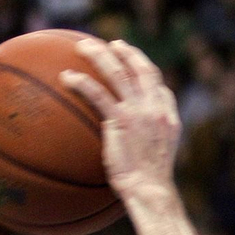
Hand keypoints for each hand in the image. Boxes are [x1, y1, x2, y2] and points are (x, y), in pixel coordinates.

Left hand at [60, 39, 182, 202]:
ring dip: (98, 55)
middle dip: (125, 52)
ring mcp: (139, 112)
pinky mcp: (121, 121)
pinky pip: (98, 94)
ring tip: (81, 47)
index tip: (131, 60)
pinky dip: (81, 82)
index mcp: (168, 116)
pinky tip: (66, 77)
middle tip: (111, 44)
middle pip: (141, 69)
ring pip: (118, 72)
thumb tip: (134, 132)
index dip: (144, 68)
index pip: (158, 85)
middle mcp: (155, 108)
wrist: (150, 190)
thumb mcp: (160, 155)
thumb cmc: (151, 181)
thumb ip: (152, 136)